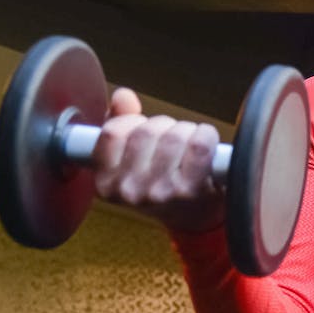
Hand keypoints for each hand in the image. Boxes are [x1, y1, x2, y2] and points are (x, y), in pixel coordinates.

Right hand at [92, 87, 224, 232]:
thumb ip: (121, 123)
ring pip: (174, 135)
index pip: (112, 132)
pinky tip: (206, 145)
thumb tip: (122, 96)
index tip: (143, 131)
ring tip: (188, 147)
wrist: (195, 216)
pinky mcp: (190, 190)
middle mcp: (130, 191)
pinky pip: (199, 143)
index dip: (132, 122)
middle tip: (172, 142)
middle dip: (164, 127)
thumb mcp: (131, 158)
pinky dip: (206, 135)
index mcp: (106, 183)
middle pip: (147, 130)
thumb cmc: (162, 182)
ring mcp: (159, 192)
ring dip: (186, 131)